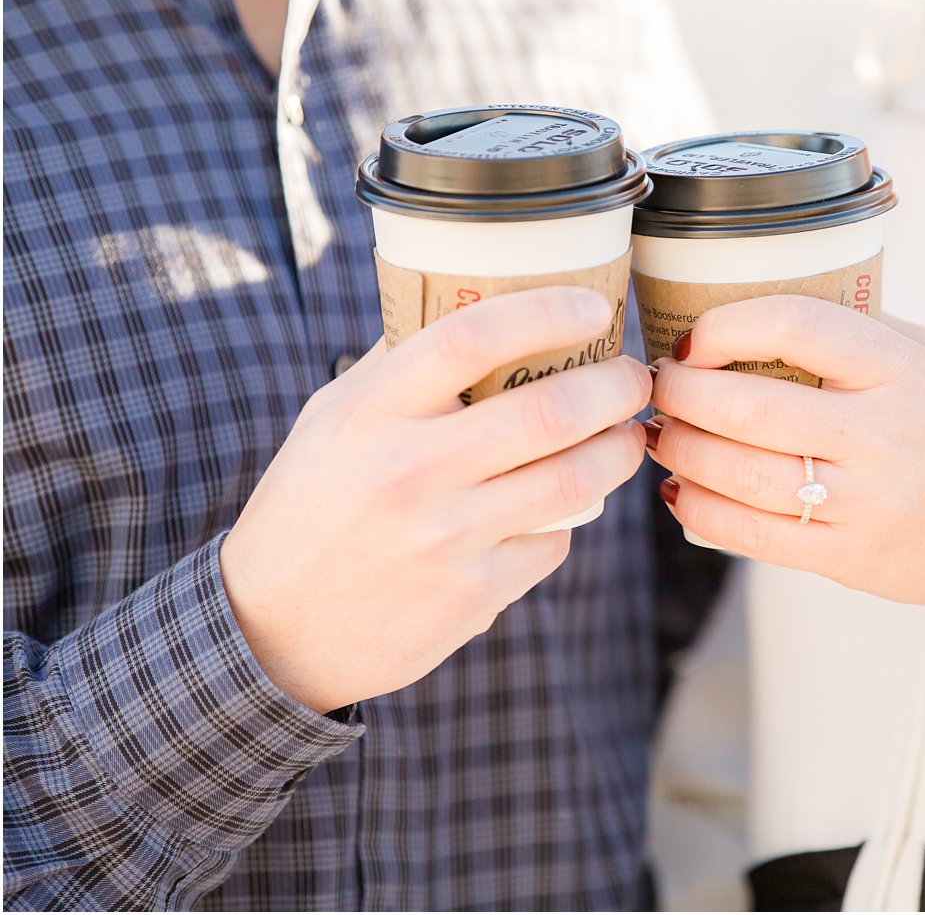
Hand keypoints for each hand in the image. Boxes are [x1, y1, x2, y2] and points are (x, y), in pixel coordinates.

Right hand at [221, 287, 650, 712]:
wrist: (274, 631)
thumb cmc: (313, 505)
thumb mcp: (333, 420)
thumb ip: (400, 367)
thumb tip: (481, 305)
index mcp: (372, 413)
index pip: (472, 337)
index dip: (546, 314)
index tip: (594, 306)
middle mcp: (411, 471)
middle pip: (551, 411)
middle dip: (617, 386)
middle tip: (636, 377)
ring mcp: (445, 538)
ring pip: (575, 480)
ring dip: (620, 451)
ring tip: (629, 435)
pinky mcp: (472, 595)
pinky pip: (553, 543)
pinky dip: (568, 521)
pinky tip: (560, 509)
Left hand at [647, 296, 924, 638]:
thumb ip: (857, 335)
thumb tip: (754, 318)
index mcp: (900, 368)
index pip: (790, 325)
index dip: (722, 326)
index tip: (694, 338)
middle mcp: (880, 433)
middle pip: (745, 407)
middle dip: (680, 394)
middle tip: (660, 387)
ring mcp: (863, 502)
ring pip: (737, 475)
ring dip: (680, 451)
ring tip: (662, 434)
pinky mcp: (848, 559)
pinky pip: (750, 536)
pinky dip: (700, 510)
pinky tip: (681, 490)